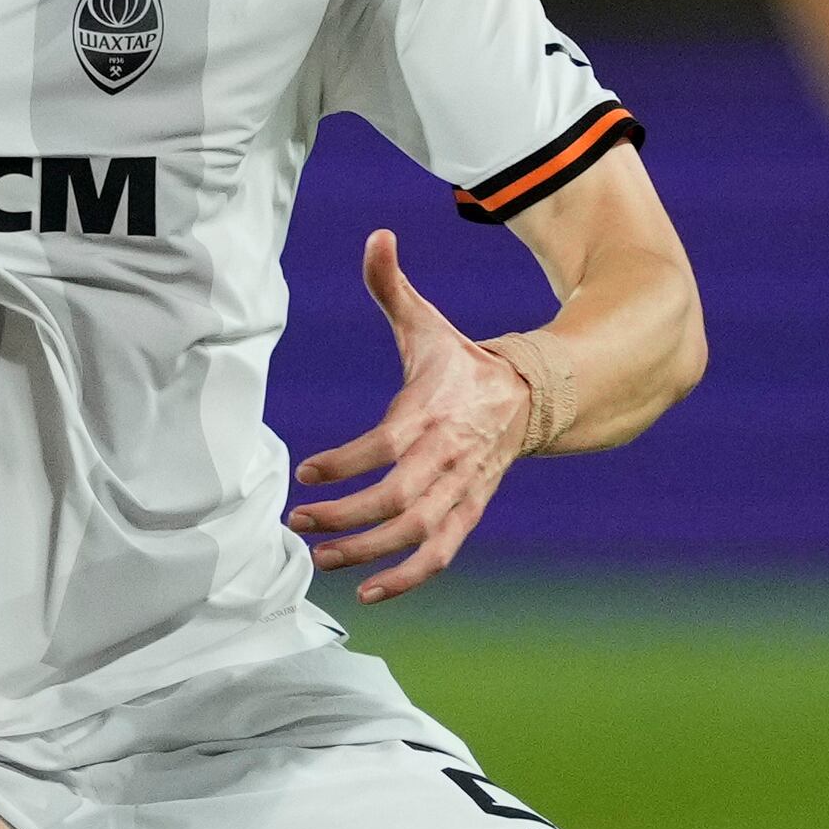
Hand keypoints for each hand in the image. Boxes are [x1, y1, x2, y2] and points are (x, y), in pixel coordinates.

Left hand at [286, 230, 549, 602]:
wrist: (531, 395)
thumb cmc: (460, 362)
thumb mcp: (426, 323)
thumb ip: (391, 285)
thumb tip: (376, 235)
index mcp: (431, 410)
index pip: (385, 445)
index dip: (345, 462)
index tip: (305, 472)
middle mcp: (447, 456)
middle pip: (397, 499)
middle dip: (345, 518)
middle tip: (298, 522)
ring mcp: (461, 489)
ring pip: (417, 534)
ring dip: (369, 555)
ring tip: (320, 561)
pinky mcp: (469, 513)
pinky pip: (441, 554)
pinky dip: (408, 579)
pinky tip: (368, 593)